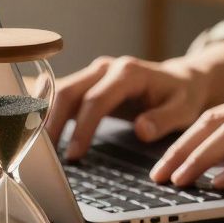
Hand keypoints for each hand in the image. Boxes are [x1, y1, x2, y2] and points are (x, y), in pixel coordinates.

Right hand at [47, 56, 209, 159]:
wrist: (182, 81)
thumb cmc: (183, 96)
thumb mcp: (185, 109)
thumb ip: (165, 119)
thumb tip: (142, 130)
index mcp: (128, 73)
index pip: (96, 99)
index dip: (83, 127)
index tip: (74, 154)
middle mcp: (107, 68)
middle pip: (69, 91)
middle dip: (54, 122)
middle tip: (45, 155)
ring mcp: (95, 74)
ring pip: (60, 91)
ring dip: (46, 118)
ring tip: (38, 149)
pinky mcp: (89, 83)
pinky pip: (63, 96)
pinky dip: (49, 113)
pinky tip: (41, 135)